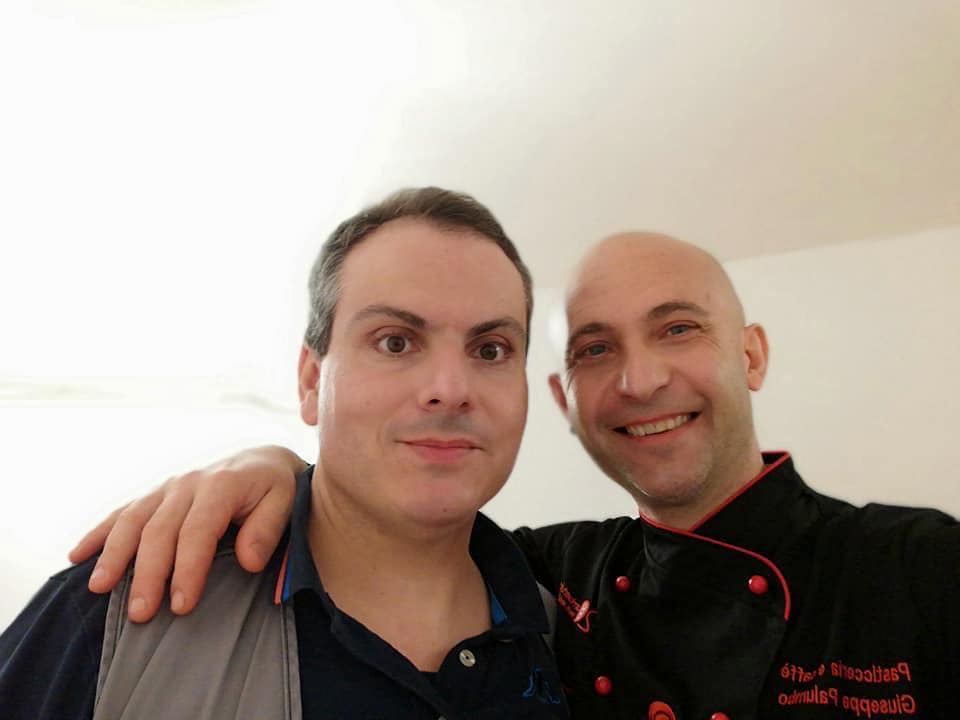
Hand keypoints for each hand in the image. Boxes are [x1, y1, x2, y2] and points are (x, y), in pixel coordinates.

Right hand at [68, 445, 304, 622]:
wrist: (262, 461)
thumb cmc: (275, 488)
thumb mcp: (285, 501)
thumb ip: (267, 529)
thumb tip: (247, 561)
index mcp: (221, 485)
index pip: (198, 531)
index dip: (188, 569)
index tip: (181, 605)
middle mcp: (188, 484)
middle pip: (159, 531)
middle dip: (148, 574)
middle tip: (141, 614)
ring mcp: (168, 488)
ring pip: (133, 520)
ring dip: (114, 554)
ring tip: (99, 588)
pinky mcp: (156, 495)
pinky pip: (123, 512)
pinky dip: (99, 533)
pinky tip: (78, 556)